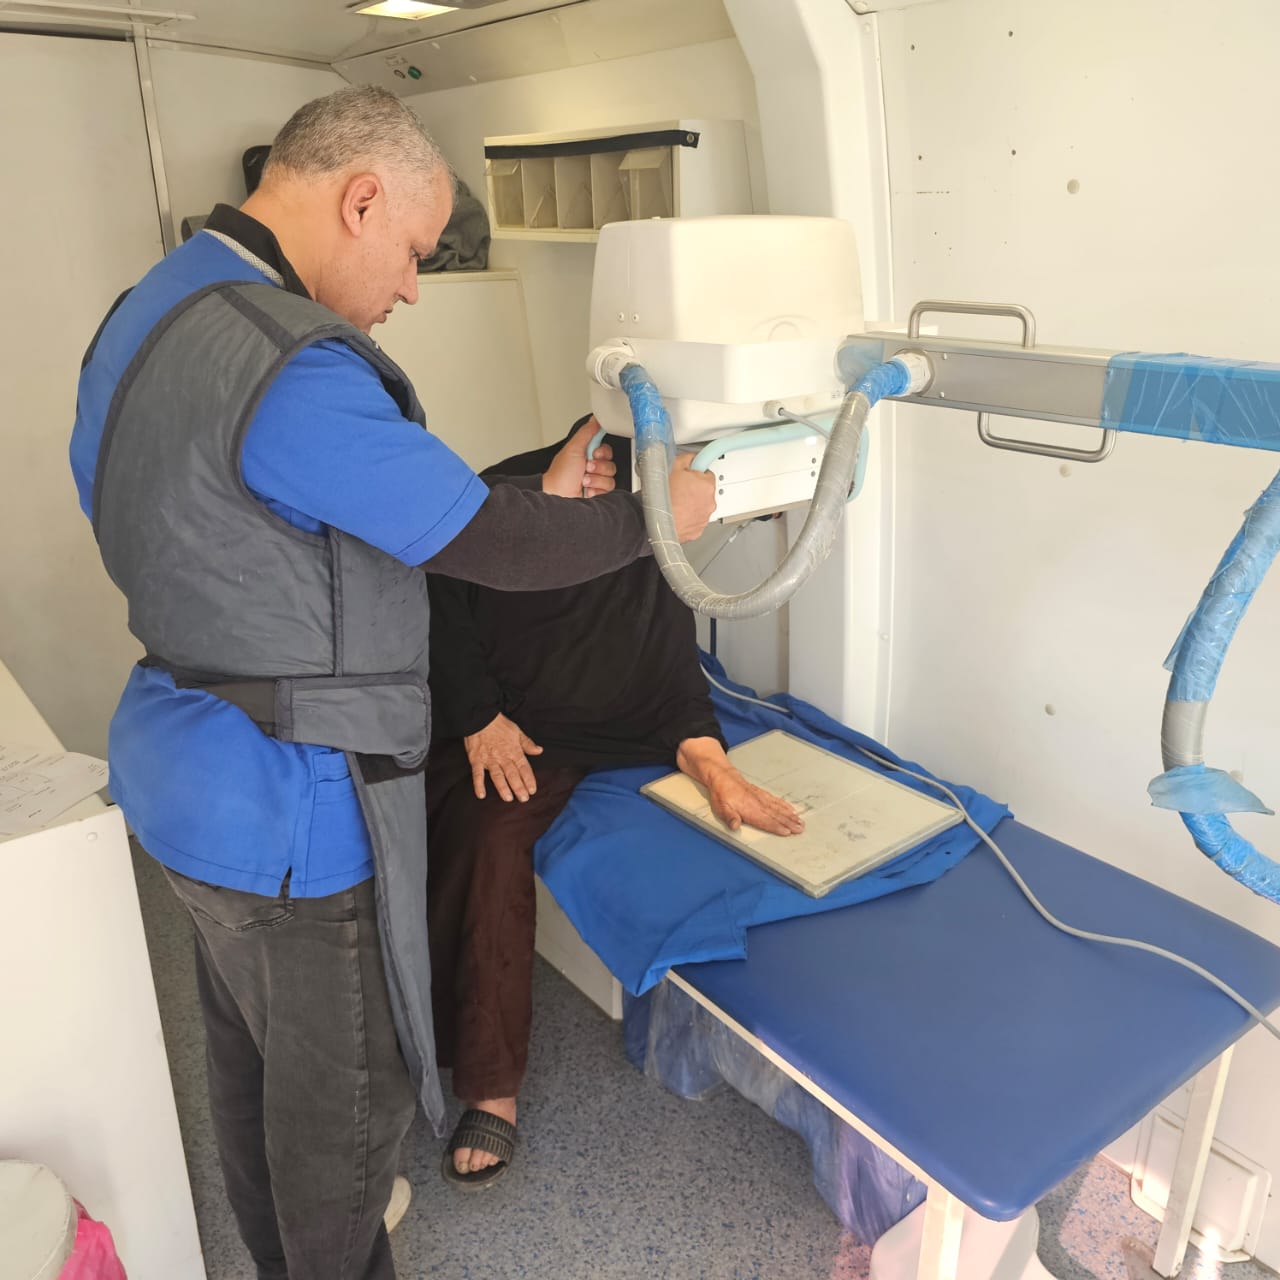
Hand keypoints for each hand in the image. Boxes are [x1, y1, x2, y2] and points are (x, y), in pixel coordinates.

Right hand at [463, 713, 542, 801]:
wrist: (480, 717)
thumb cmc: (499, 724)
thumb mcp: (517, 731)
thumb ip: (527, 743)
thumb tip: (539, 751)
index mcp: (514, 751)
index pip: (524, 768)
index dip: (529, 780)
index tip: (533, 790)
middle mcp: (502, 757)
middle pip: (512, 775)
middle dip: (519, 787)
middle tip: (524, 799)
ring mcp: (489, 759)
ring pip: (497, 776)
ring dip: (503, 788)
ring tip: (508, 798)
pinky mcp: (476, 760)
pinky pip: (477, 774)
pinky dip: (478, 785)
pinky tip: (481, 795)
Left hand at [542, 418, 616, 498]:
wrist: (557, 494)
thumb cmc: (560, 474)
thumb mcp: (573, 448)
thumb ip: (586, 432)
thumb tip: (595, 419)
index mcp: (587, 454)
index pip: (606, 449)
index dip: (603, 452)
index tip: (594, 453)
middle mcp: (593, 467)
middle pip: (611, 464)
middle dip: (598, 467)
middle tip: (586, 468)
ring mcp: (596, 481)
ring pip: (610, 478)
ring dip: (595, 480)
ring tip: (583, 481)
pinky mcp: (598, 493)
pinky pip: (608, 490)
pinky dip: (596, 490)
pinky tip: (587, 490)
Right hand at [667, 454, 716, 542]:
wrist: (656, 523)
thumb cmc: (663, 498)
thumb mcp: (673, 467)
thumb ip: (687, 459)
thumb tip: (692, 459)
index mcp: (707, 485)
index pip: (708, 473)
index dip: (696, 472)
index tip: (693, 472)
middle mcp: (710, 502)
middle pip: (705, 490)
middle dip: (694, 488)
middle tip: (678, 488)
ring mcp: (704, 517)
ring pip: (700, 506)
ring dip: (691, 503)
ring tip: (675, 502)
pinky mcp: (698, 530)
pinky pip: (695, 520)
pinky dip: (688, 517)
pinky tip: (677, 513)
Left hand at [676, 738, 803, 835]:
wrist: (723, 777)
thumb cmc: (721, 794)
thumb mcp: (721, 807)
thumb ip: (729, 817)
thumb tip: (735, 826)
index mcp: (749, 809)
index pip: (766, 820)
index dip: (777, 827)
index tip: (788, 832)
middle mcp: (758, 804)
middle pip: (776, 815)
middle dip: (789, 822)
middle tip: (801, 828)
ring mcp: (761, 798)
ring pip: (779, 808)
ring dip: (790, 816)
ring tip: (800, 821)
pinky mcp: (762, 794)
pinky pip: (776, 800)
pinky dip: (785, 805)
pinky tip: (791, 809)